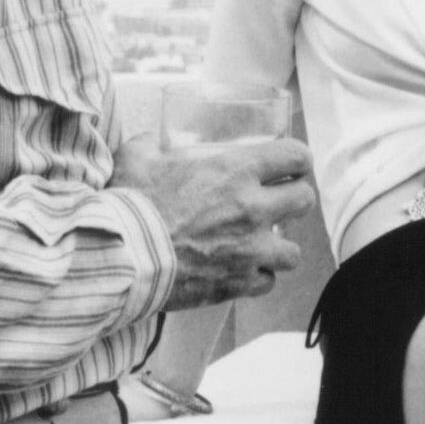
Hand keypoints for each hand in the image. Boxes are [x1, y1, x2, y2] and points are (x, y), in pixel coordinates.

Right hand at [112, 133, 315, 309]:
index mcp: (236, 171)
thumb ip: (152, 144)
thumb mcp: (138, 156)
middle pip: (305, 201)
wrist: (120, 256)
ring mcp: (249, 250)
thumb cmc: (130, 204)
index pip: (296, 157)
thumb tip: (154, 140)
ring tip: (262, 243)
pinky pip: (267, 282)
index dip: (298, 160)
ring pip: (294, 251)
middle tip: (278, 202)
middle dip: (294, 199)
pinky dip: (257, 277)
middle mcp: (253, 209)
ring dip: (280, 246)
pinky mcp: (237, 283)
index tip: (291, 165)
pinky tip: (242, 270)